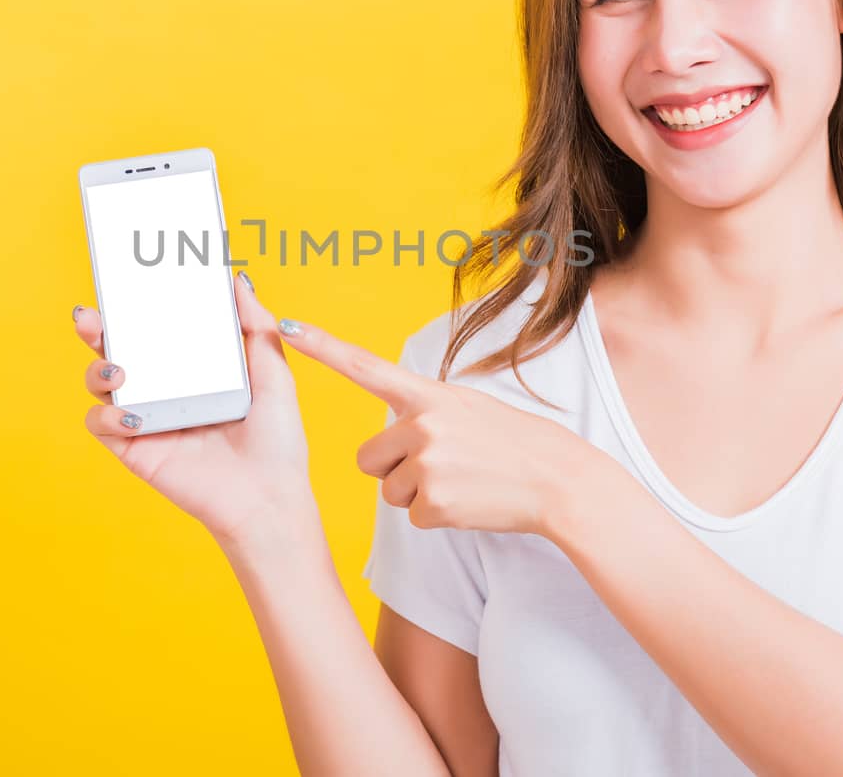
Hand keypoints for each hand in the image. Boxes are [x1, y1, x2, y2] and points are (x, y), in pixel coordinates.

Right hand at [75, 272, 316, 544]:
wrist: (268, 498)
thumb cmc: (276, 441)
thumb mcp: (273, 374)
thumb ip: (256, 327)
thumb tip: (239, 281)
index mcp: (194, 368)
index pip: (157, 329)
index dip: (137, 306)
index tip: (126, 281)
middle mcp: (166, 390)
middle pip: (118, 349)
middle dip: (98, 328)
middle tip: (92, 316)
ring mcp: (148, 418)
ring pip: (101, 384)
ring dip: (97, 370)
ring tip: (118, 369)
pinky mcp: (136, 450)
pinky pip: (103, 426)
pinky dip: (108, 416)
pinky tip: (132, 415)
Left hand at [275, 314, 594, 536]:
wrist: (557, 480)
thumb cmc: (513, 444)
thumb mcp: (467, 408)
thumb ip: (425, 411)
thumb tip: (394, 430)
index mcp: (428, 395)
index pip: (364, 366)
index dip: (322, 347)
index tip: (285, 327)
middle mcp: (422, 424)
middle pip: (368, 458)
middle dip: (394, 469)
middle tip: (442, 467)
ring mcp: (427, 463)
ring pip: (390, 491)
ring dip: (418, 494)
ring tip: (462, 482)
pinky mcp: (433, 503)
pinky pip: (412, 516)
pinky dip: (437, 516)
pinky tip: (468, 502)